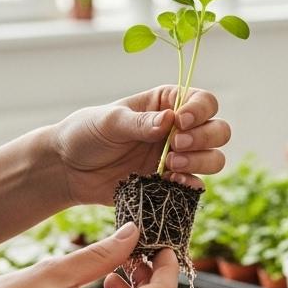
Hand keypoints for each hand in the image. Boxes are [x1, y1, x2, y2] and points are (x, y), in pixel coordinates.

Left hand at [51, 86, 230, 204]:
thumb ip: (140, 122)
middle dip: (203, 138)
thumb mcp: (109, 122)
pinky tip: (172, 182)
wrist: (68, 170)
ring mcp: (178, 158)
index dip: (201, 111)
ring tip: (169, 166)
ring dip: (201, 161)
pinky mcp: (171, 183)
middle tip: (174, 145)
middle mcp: (179, 130)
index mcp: (167, 104)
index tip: (180, 121)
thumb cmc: (85, 135)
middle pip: (219, 130)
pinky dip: (192, 184)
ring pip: (215, 158)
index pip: (204, 102)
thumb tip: (170, 119)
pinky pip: (197, 185)